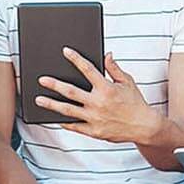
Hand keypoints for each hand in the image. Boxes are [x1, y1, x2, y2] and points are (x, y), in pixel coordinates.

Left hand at [36, 51, 163, 142]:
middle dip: (54, 85)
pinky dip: (65, 122)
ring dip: (52, 104)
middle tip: (42, 80)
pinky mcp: (94, 131)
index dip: (76, 59)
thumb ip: (114, 68)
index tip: (65, 52)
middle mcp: (98, 103)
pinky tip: (55, 117)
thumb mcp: (127, 82)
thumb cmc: (136, 103)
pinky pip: (75, 126)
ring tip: (40, 100)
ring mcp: (94, 118)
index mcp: (107, 88)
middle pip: (71, 92)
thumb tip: (107, 55)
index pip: (88, 69)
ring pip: (68, 110)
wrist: (144, 126)